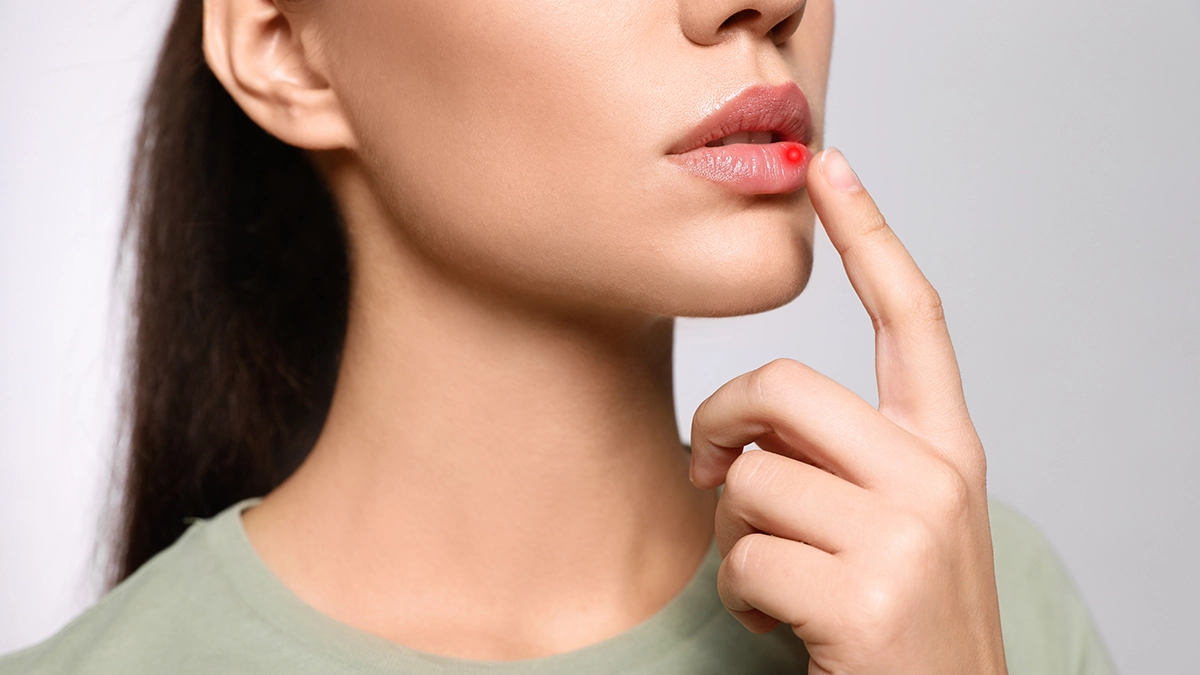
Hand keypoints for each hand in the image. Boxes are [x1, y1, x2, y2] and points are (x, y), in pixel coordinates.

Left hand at [689, 148, 1007, 674]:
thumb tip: (738, 426)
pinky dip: (738, 594)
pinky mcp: (865, 597)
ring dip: (732, 534)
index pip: (913, 318)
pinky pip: (742, 556)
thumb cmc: (897, 623)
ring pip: (748, 480)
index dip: (868, 234)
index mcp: (949, 450)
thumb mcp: (891, 524)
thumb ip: (839, 455)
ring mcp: (907, 536)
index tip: (828, 166)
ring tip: (774, 578)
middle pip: (785, 384)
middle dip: (718, 420)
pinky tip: (780, 623)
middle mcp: (938, 478)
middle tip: (707, 467)